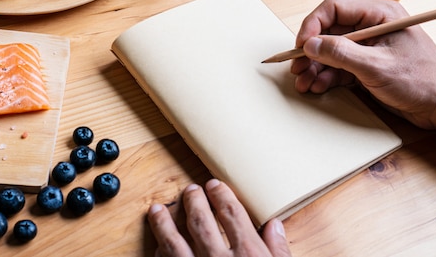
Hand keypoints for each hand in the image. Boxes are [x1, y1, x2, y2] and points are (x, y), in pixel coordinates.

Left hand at [147, 179, 291, 256]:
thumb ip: (279, 252)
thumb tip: (275, 226)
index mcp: (248, 255)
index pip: (231, 214)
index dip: (222, 196)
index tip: (215, 186)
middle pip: (200, 220)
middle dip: (193, 202)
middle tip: (189, 191)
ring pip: (173, 241)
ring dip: (163, 224)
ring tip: (157, 210)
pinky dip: (160, 254)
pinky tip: (158, 248)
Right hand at [291, 0, 435, 135]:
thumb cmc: (424, 81)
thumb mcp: (377, 67)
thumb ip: (341, 53)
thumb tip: (310, 44)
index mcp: (378, 15)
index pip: (333, 9)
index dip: (312, 26)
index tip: (301, 46)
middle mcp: (371, 27)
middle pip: (328, 31)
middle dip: (310, 52)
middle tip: (297, 68)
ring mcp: (368, 46)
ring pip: (330, 51)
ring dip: (315, 67)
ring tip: (304, 83)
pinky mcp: (367, 65)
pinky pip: (338, 66)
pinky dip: (326, 76)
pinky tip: (318, 86)